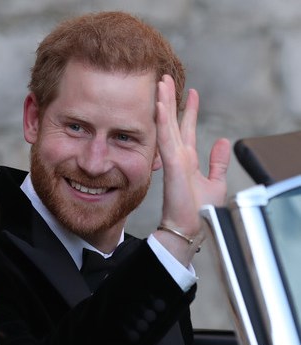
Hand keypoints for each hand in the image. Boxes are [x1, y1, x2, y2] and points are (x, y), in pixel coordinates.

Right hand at [154, 74, 230, 263]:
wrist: (189, 228)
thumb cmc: (199, 211)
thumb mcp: (215, 182)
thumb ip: (218, 162)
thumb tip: (222, 141)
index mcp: (187, 160)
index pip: (186, 129)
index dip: (188, 110)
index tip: (190, 92)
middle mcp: (178, 157)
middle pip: (173, 122)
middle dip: (170, 100)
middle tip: (166, 79)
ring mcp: (173, 160)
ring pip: (167, 126)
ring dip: (164, 104)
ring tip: (161, 84)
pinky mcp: (172, 166)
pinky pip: (166, 140)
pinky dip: (163, 122)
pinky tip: (160, 106)